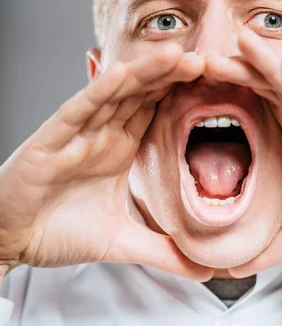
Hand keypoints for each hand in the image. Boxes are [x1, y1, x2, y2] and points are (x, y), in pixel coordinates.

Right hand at [0, 45, 211, 280]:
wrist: (11, 240)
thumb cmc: (59, 230)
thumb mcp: (121, 241)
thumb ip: (162, 251)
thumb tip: (205, 270)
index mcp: (121, 147)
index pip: (157, 111)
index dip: (184, 94)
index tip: (218, 82)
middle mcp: (103, 133)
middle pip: (142, 95)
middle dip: (172, 76)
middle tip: (206, 60)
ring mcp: (79, 133)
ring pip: (115, 94)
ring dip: (144, 73)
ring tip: (175, 55)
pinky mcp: (52, 139)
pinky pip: (78, 109)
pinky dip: (98, 91)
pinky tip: (120, 75)